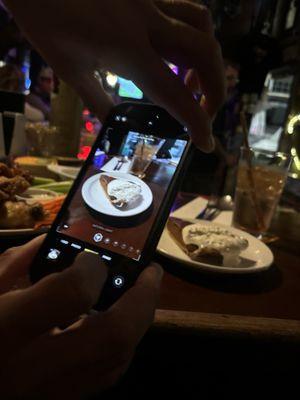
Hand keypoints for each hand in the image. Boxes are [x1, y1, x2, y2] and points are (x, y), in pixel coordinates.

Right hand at [0, 236, 162, 397]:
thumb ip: (16, 263)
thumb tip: (51, 241)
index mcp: (7, 329)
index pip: (70, 293)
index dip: (92, 269)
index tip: (95, 260)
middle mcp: (34, 368)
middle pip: (113, 336)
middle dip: (143, 300)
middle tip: (150, 274)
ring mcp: (51, 394)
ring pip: (117, 361)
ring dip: (137, 324)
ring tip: (137, 296)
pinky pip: (103, 378)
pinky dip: (119, 348)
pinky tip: (113, 326)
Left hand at [5, 0, 224, 151]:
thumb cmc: (43, 19)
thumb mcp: (70, 69)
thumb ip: (99, 100)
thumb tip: (115, 125)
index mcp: (127, 49)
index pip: (175, 94)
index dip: (197, 123)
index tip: (206, 144)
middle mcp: (148, 22)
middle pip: (206, 54)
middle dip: (216, 90)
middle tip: (204, 112)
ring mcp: (151, 1)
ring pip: (202, 25)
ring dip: (209, 60)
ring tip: (192, 83)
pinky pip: (184, 10)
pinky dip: (193, 36)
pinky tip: (176, 52)